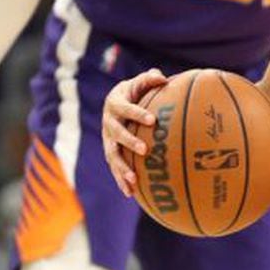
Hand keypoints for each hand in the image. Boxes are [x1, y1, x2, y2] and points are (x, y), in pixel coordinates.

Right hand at [101, 68, 166, 196]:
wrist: (115, 102)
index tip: (153, 120)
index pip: (125, 109)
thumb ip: (150, 78)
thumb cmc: (134, 91)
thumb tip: (162, 77)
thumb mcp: (140, 82)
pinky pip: (114, 167)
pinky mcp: (111, 152)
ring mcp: (107, 139)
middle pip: (116, 134)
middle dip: (129, 142)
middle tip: (145, 150)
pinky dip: (120, 180)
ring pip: (112, 155)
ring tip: (133, 179)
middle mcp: (108, 123)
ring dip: (121, 167)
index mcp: (115, 105)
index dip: (137, 114)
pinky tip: (130, 193)